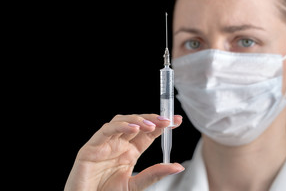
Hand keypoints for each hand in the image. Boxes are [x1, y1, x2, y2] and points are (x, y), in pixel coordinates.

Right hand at [64, 114, 183, 190]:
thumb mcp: (136, 185)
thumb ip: (155, 174)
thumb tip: (178, 166)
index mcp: (130, 151)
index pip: (148, 133)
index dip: (161, 125)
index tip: (177, 120)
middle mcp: (118, 145)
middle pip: (137, 123)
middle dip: (153, 119)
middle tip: (167, 120)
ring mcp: (105, 144)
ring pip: (121, 121)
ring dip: (137, 120)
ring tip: (151, 125)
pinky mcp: (91, 148)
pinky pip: (105, 131)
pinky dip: (119, 126)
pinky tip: (133, 128)